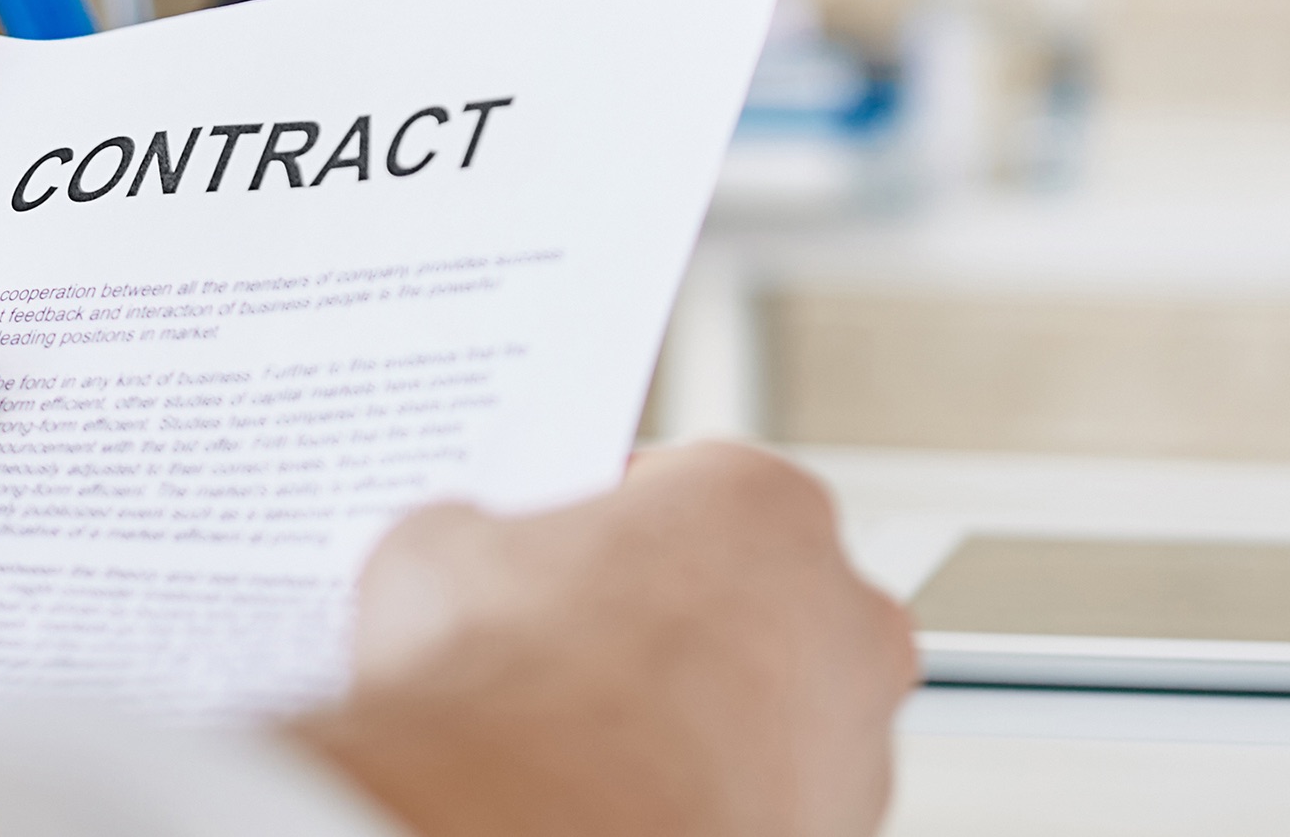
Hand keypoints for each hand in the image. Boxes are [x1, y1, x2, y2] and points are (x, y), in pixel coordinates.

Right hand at [292, 442, 917, 836]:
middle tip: (577, 659)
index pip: (688, 487)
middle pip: (750, 598)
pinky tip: (627, 804)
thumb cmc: (493, 693)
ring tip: (593, 751)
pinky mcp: (834, 833)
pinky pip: (767, 799)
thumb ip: (484, 533)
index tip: (568, 560)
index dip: (613, 524)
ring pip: (773, 710)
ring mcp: (855, 735)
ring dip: (702, 722)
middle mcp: (843, 609)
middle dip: (674, 624)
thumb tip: (472, 553)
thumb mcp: (434, 551)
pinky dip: (711, 800)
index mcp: (763, 501)